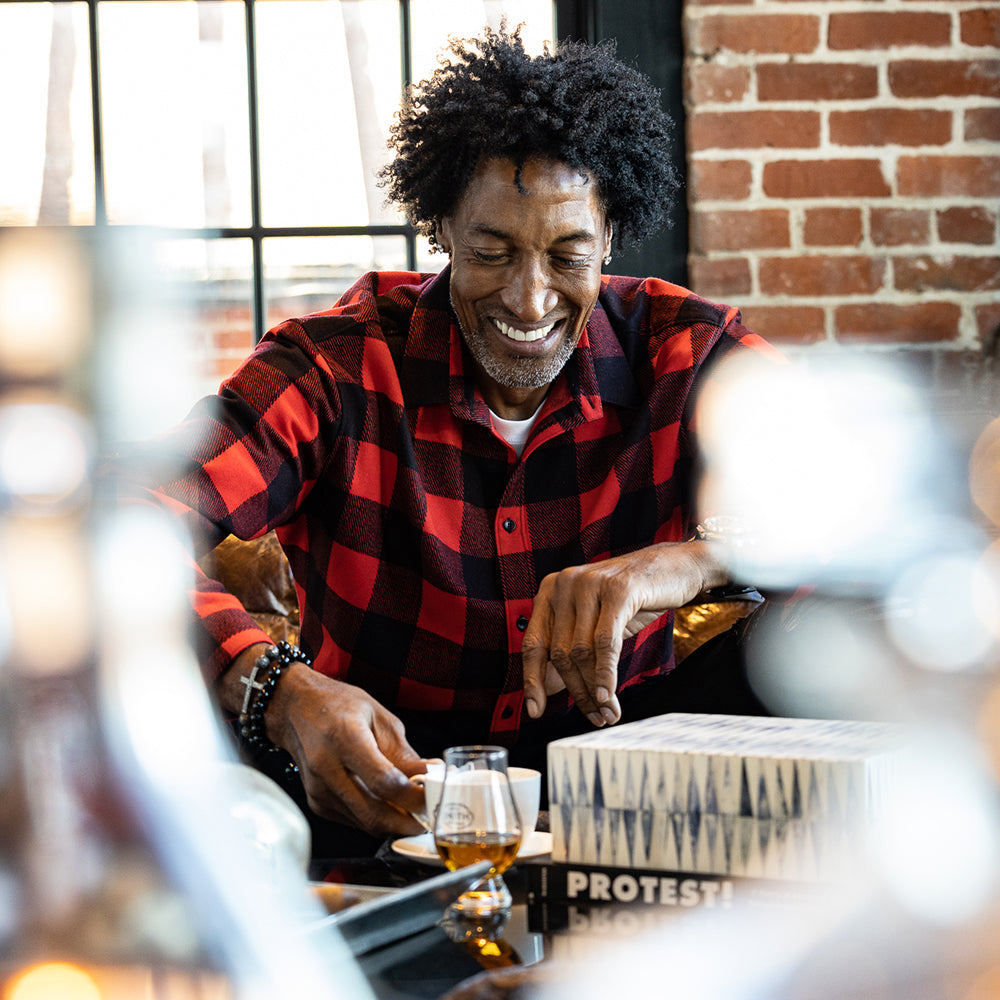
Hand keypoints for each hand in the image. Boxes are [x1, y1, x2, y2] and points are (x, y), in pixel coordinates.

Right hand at [223, 648, 427, 835]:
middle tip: (427, 820)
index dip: (412, 798)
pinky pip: (352, 819)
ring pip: (364, 822)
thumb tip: (431, 776)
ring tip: (412, 811)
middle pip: (373, 813)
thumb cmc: (337, 705)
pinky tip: (386, 805)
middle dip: (405, 824)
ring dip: (392, 823)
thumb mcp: (379, 717)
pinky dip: (374, 817)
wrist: (294, 708)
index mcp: (346, 738)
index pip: (384, 781)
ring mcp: (318, 789)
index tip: (432, 800)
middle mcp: (328, 767)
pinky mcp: (316, 802)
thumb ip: (404, 752)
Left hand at [521, 541, 725, 726]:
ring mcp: (589, 583)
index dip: (533, 680)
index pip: (534, 643)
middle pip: (560, 653)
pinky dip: (605, 674)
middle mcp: (564, 583)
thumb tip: (546, 689)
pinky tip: (608, 694)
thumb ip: (569, 649)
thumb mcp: (593, 623)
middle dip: (576, 692)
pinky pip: (605, 643)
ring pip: (582, 651)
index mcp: (551, 590)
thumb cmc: (631, 599)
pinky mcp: (618, 590)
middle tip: (595, 716)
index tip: (535, 711)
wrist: (675, 568)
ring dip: (594, 690)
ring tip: (608, 712)